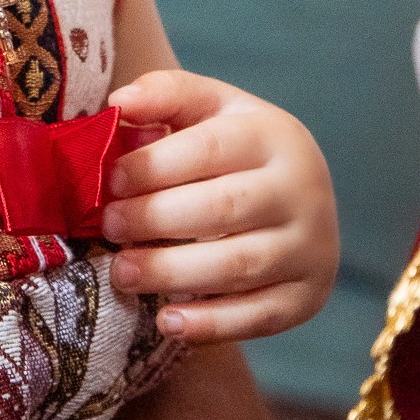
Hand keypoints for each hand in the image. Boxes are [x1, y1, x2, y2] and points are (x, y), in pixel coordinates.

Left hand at [99, 70, 336, 343]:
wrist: (301, 193)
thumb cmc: (236, 145)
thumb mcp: (210, 107)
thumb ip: (166, 95)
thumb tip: (120, 102)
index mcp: (275, 135)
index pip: (210, 148)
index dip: (153, 165)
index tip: (109, 180)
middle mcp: (302, 190)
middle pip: (223, 208)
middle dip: (154, 219)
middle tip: (108, 226)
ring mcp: (311, 247)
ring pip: (238, 266)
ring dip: (171, 273)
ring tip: (121, 272)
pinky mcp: (308, 296)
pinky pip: (258, 317)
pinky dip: (209, 324)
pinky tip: (165, 321)